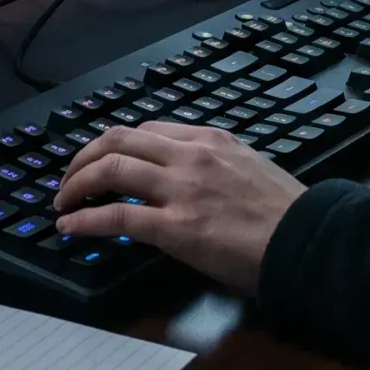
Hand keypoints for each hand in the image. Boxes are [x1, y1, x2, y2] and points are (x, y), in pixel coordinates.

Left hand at [53, 122, 304, 294]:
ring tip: (62, 200)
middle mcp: (190, 155)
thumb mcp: (249, 168)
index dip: (116, 145)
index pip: (148, 129)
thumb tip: (187, 183)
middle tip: (70, 177)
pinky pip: (116, 217)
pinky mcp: (175, 228)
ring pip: (110, 168)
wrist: (307, 240)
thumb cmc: (287, 214)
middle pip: (118, 140)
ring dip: (76, 183)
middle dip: (84, 156)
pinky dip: (85, 218)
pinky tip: (70, 226)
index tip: (102, 160)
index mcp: (210, 140)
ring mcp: (181, 189)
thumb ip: (215, 167)